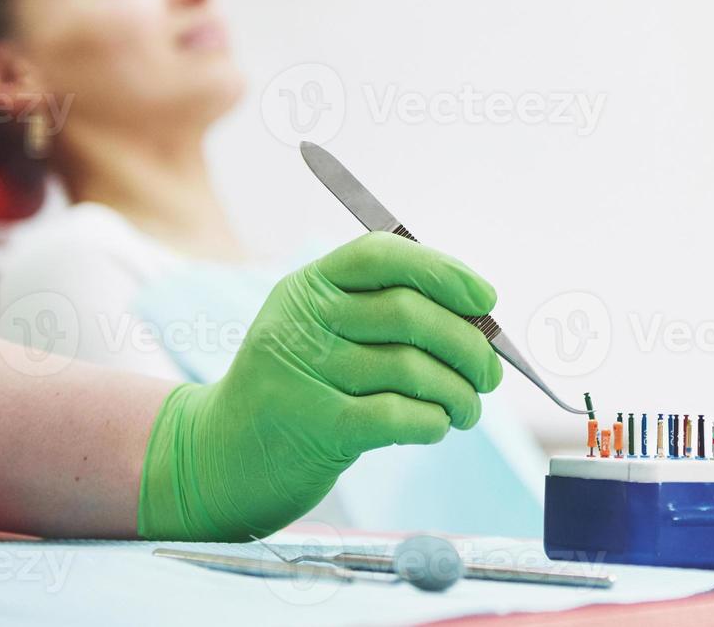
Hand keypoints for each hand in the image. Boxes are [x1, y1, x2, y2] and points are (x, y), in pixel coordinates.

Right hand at [136, 232, 502, 540]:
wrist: (222, 458)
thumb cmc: (300, 390)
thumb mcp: (324, 335)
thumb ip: (388, 317)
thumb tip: (480, 320)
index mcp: (309, 286)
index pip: (382, 254)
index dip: (443, 271)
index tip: (485, 299)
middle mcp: (300, 321)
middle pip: (407, 313)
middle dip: (467, 344)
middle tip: (491, 374)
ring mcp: (300, 371)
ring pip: (410, 368)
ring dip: (459, 392)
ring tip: (469, 409)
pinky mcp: (311, 424)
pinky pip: (396, 415)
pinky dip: (433, 421)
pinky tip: (438, 426)